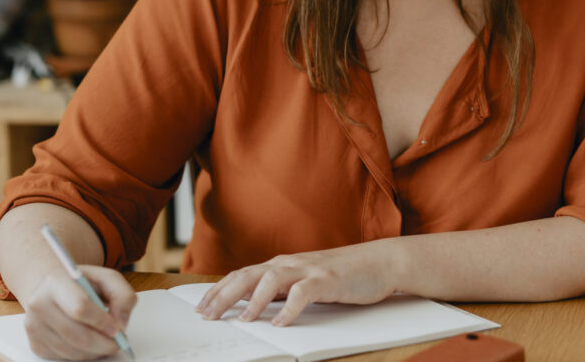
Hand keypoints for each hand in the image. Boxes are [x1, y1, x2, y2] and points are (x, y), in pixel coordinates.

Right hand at [21, 265, 136, 360]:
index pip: (79, 307)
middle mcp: (39, 304)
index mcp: (56, 282)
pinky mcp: (36, 344)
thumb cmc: (83, 284)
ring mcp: (34, 326)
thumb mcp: (108, 279)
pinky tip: (92, 344)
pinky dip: (83, 355)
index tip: (117, 329)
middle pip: (75, 334)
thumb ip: (123, 295)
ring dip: (94, 351)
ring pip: (70, 350)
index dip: (101, 321)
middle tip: (119, 342)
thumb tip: (121, 323)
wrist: (54, 289)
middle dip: (102, 343)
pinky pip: (63, 357)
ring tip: (107, 342)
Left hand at [195, 241, 400, 326]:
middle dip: (224, 295)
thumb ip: (284, 289)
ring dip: (254, 300)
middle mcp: (291, 263)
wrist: (382, 261)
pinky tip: (281, 323)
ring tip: (243, 320)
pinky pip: (304, 293)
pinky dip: (290, 308)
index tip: (202, 307)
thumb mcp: (307, 280)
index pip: (243, 274)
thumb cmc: (345, 274)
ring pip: (272, 279)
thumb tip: (257, 306)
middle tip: (207, 315)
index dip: (219, 290)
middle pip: (249, 275)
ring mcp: (310, 269)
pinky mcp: (329, 279)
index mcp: (284, 264)